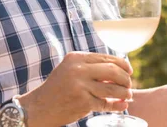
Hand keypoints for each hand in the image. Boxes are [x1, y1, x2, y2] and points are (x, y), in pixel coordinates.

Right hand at [19, 51, 133, 126]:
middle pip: (113, 71)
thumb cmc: (57, 88)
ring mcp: (81, 86)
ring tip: (128, 95)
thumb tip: (119, 68)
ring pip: (112, 88)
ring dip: (124, 92)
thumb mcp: (70, 69)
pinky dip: (118, 105)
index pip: (107, 58)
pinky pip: (106, 103)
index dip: (122, 64)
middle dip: (126, 78)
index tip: (129, 71)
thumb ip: (90, 66)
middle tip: (129, 84)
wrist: (37, 108)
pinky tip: (123, 105)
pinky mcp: (83, 102)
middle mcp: (78, 69)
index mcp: (76, 57)